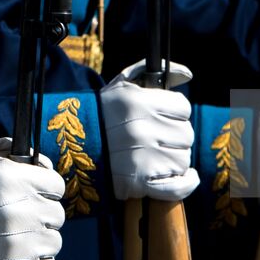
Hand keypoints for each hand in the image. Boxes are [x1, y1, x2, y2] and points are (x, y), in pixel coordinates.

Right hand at [0, 138, 65, 259]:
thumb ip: (8, 150)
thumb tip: (31, 155)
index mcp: (19, 180)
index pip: (57, 185)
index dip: (47, 190)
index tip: (37, 196)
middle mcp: (26, 209)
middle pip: (56, 215)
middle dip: (41, 216)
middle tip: (21, 219)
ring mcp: (25, 240)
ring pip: (52, 241)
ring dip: (39, 241)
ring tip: (16, 239)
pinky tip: (19, 258)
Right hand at [100, 60, 199, 201]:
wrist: (71, 145)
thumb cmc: (104, 111)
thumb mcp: (123, 84)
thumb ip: (154, 72)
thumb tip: (187, 75)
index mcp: (140, 103)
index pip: (183, 108)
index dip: (177, 112)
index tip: (167, 116)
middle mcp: (142, 130)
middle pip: (186, 135)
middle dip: (176, 135)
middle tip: (160, 136)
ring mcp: (142, 158)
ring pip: (182, 159)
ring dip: (175, 158)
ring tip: (158, 154)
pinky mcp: (139, 182)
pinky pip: (177, 186)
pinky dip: (186, 183)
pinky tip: (187, 176)